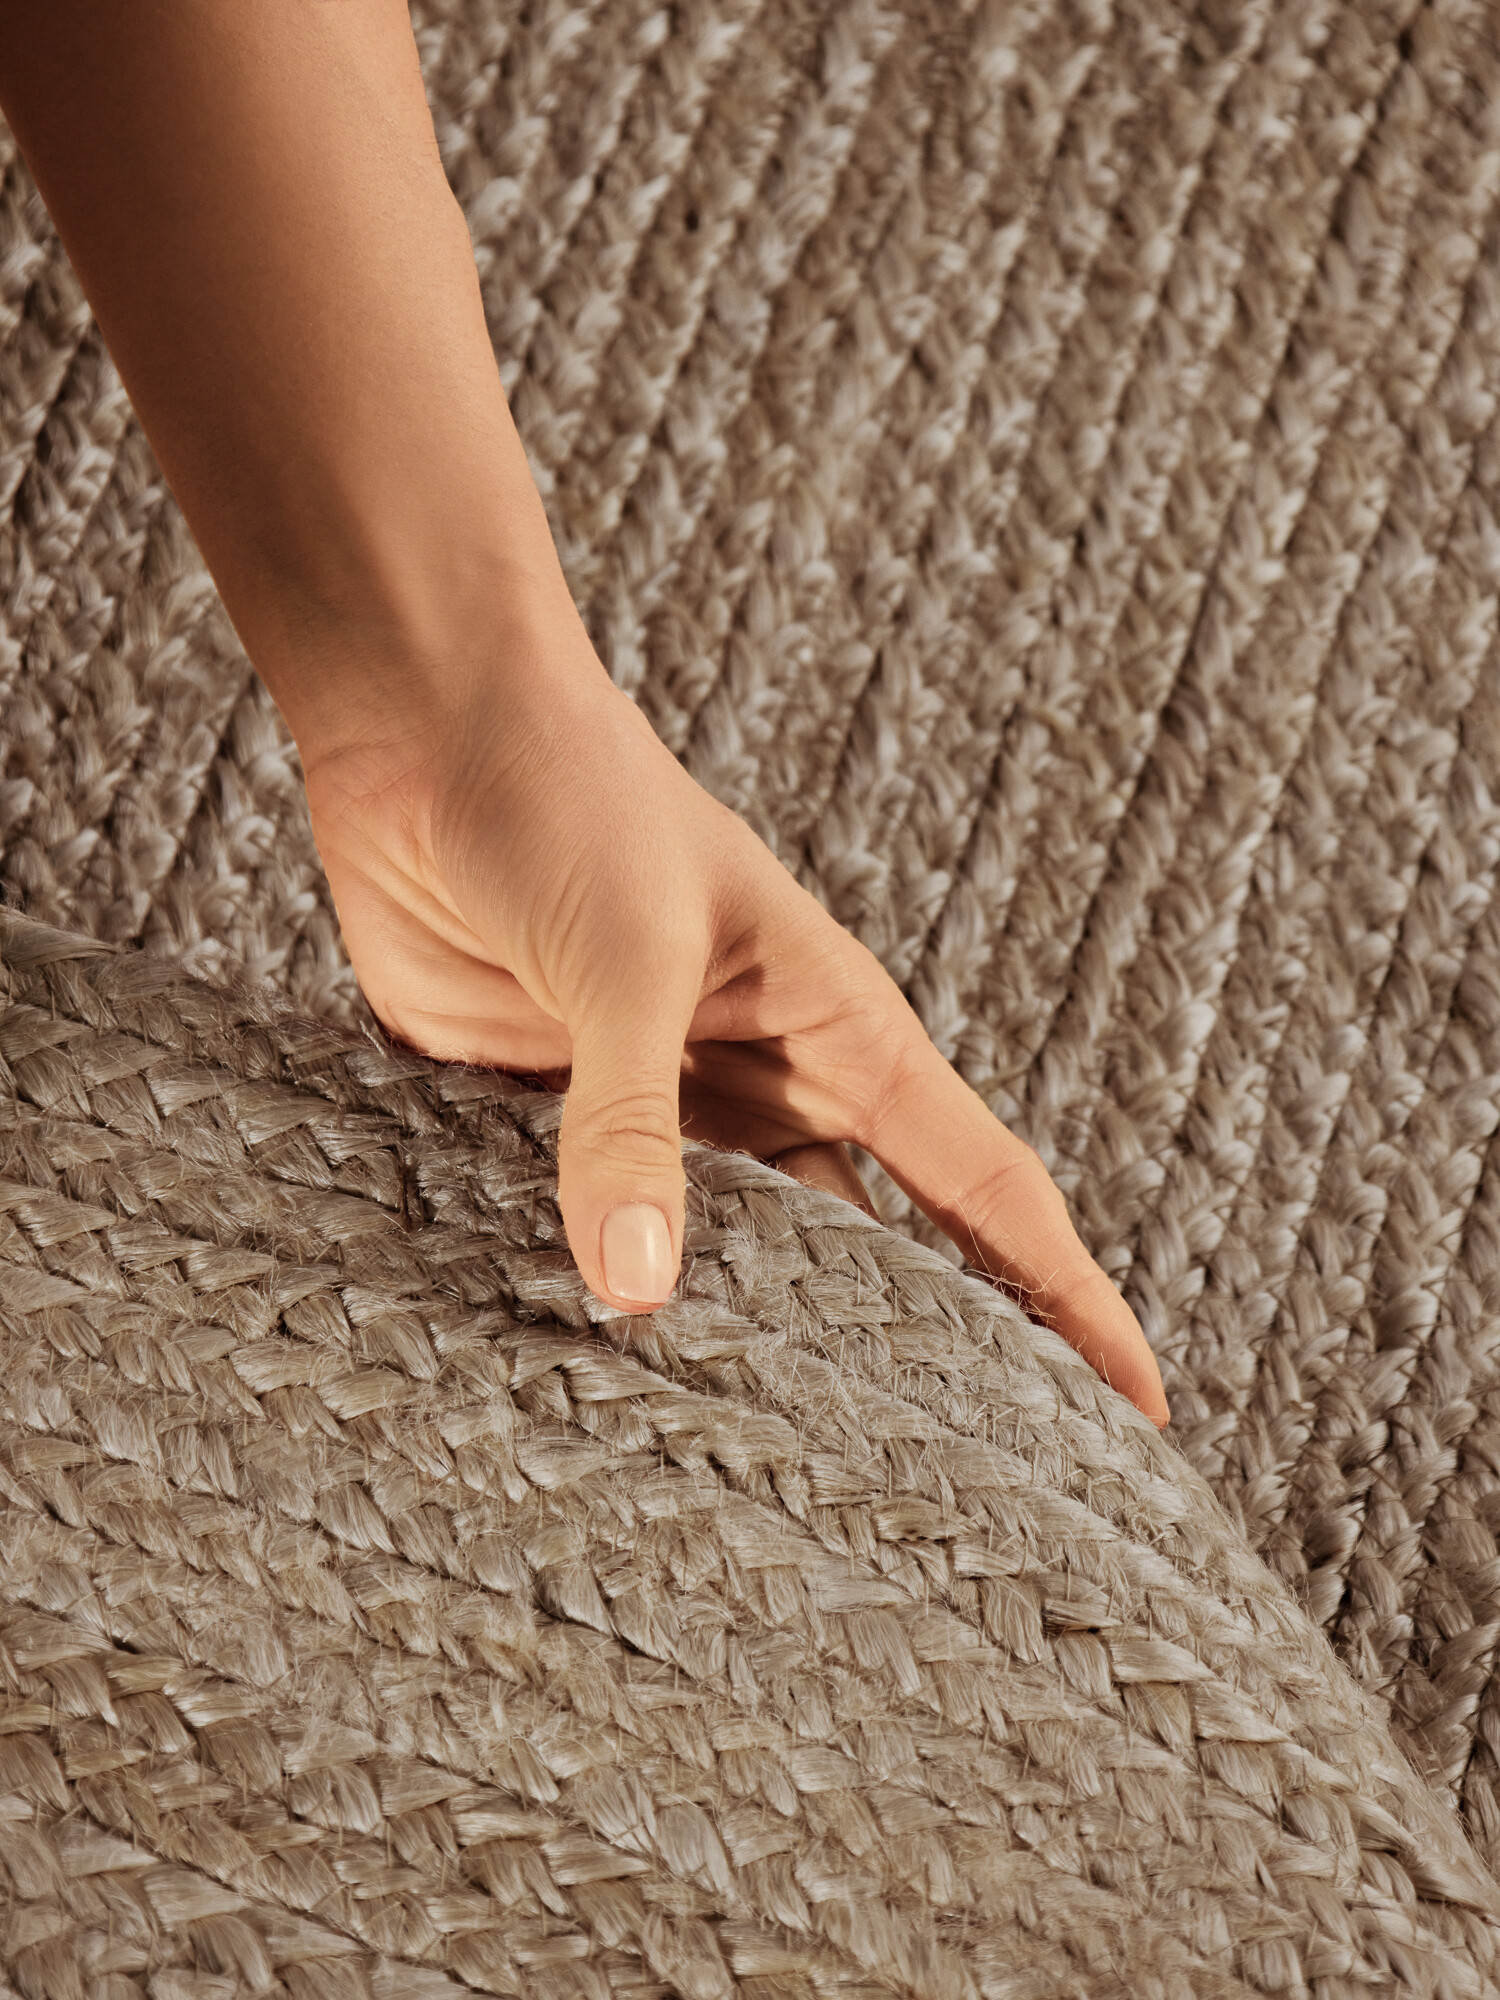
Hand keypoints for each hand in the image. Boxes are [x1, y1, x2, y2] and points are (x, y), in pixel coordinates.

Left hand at [301, 624, 1169, 1429]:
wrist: (427, 729)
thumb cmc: (574, 798)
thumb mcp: (632, 956)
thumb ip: (631, 1120)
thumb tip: (638, 1289)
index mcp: (839, 1035)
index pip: (987, 1193)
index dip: (1070, 1303)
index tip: (1141, 1412)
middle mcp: (763, 1087)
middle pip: (869, 1258)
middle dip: (917, 1367)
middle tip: (959, 1513)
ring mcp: (657, 1110)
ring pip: (728, 1266)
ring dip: (746, 1352)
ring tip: (777, 1493)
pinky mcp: (547, 1120)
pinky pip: (592, 1235)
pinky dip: (603, 1304)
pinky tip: (598, 1388)